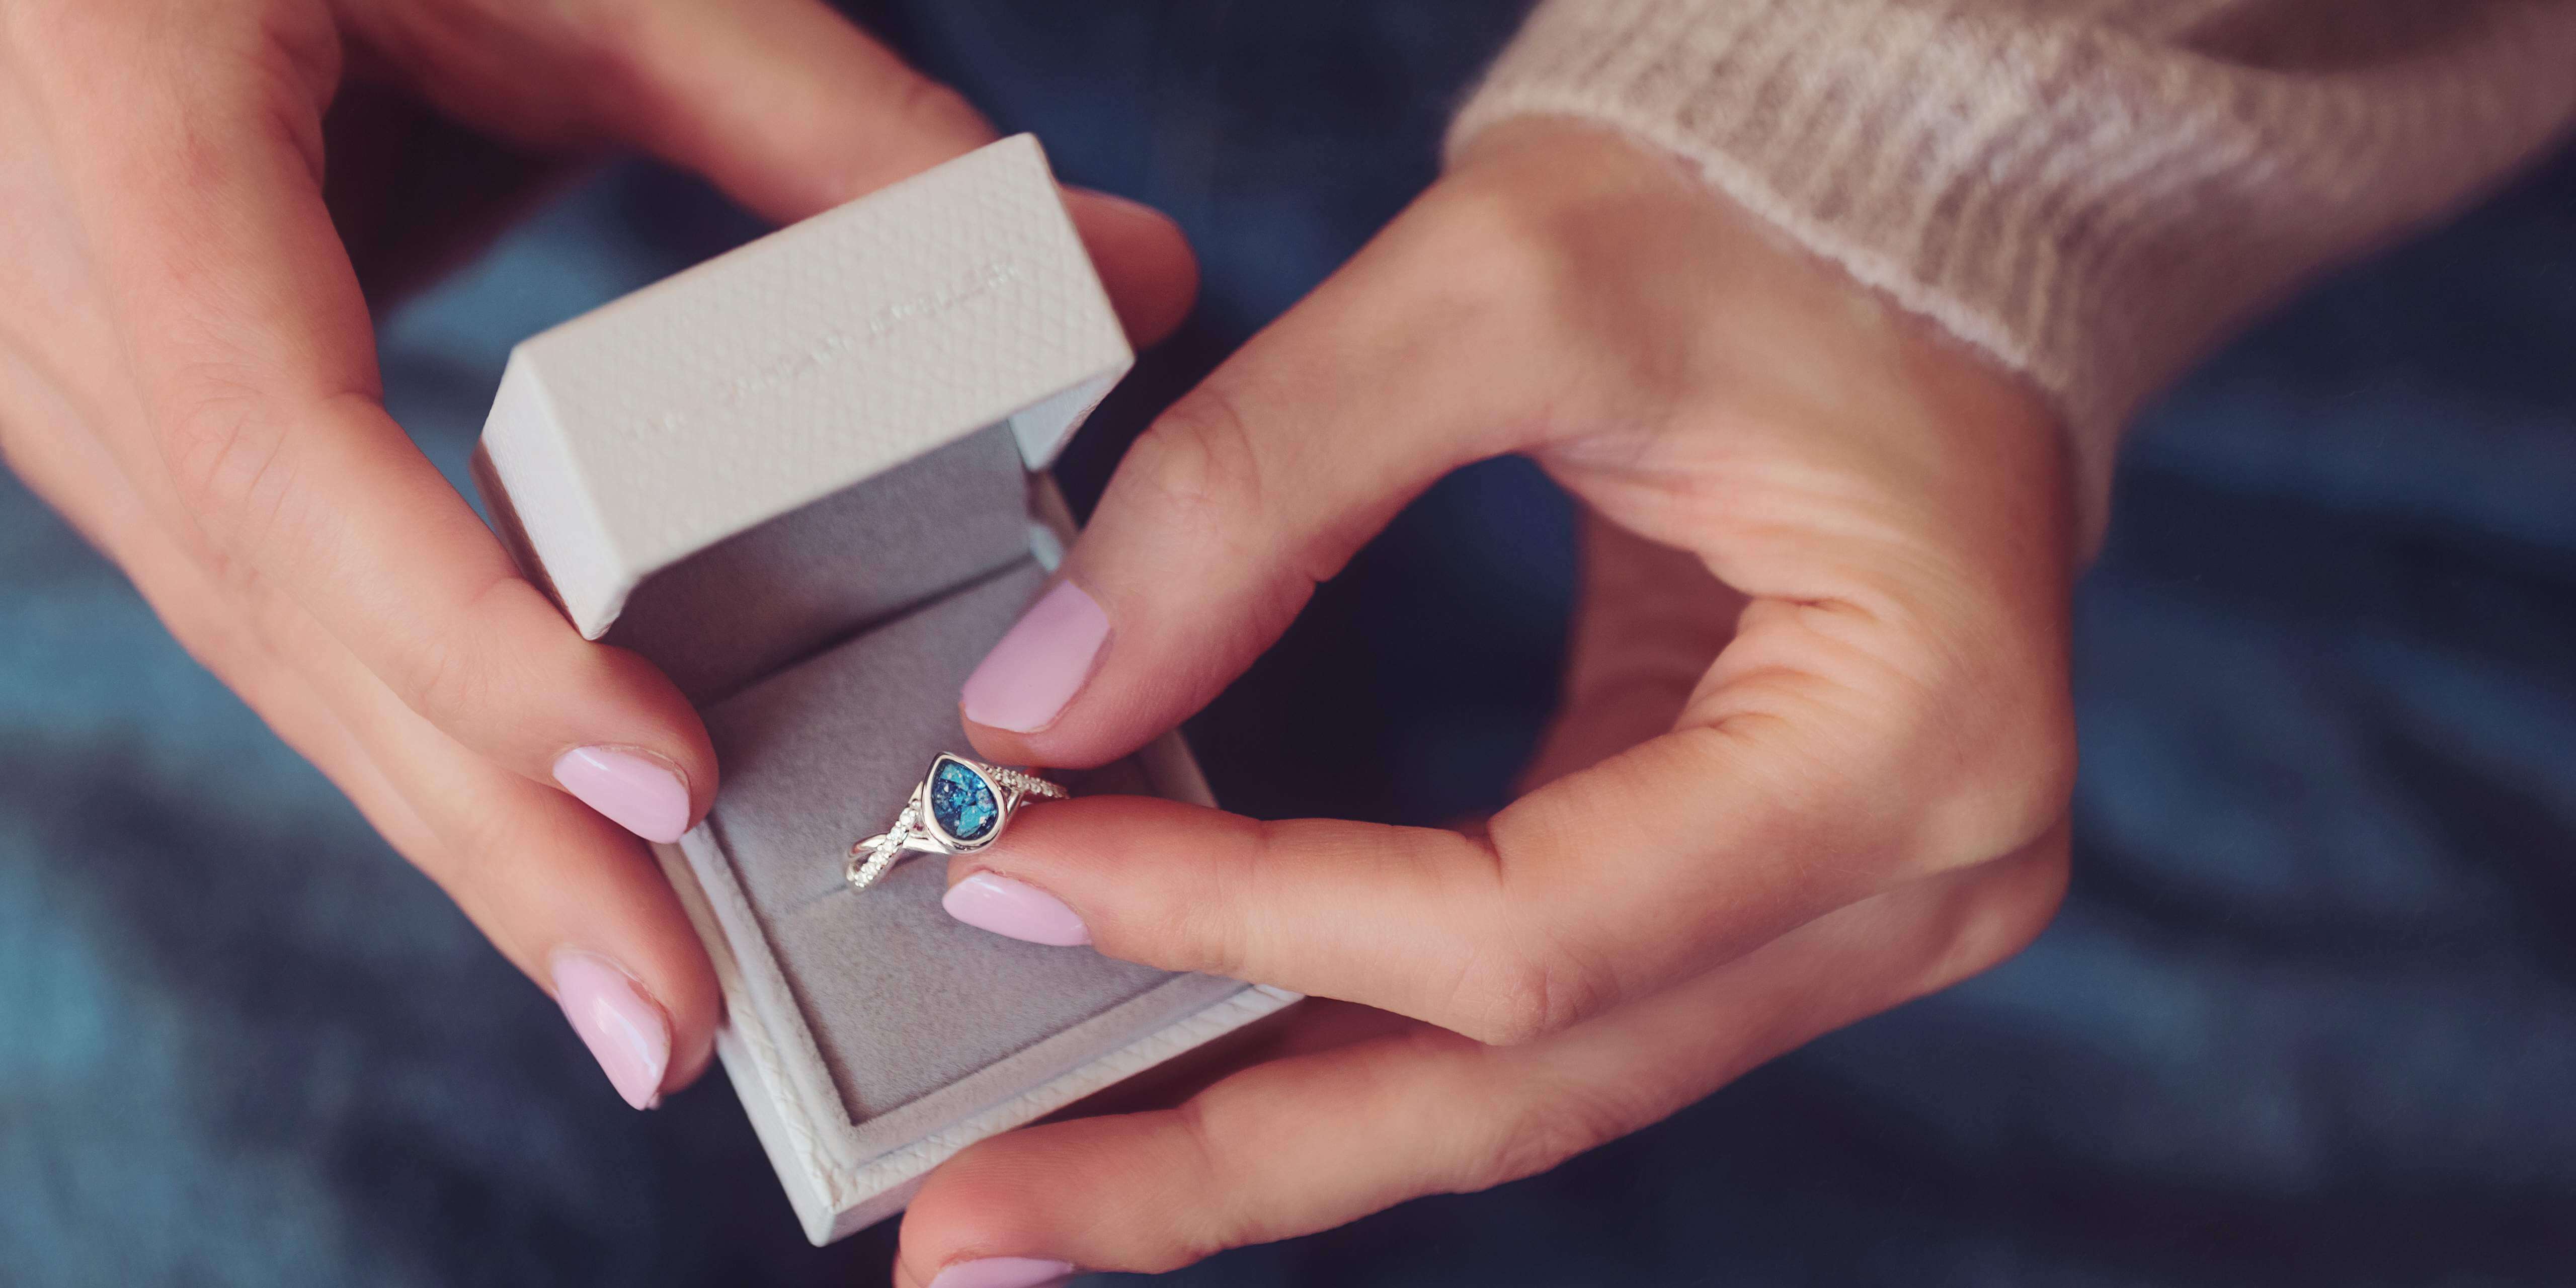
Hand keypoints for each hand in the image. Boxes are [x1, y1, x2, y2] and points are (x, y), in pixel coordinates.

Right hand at [0, 0, 1193, 1109]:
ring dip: (455, 805)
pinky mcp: (129, 402)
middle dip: (484, 825)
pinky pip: (275, 589)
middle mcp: (52, 294)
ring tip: (633, 979)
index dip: (466, 636)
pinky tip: (543, 810)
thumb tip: (1115, 281)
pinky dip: (425, 706)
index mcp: (128, 144)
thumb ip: (827, 126)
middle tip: (674, 1021)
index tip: (651, 776)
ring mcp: (64, 368)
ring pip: (271, 635)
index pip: (279, 454)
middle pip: (277, 612)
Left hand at [897, 119, 2074, 1281]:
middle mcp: (1913, 879)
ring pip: (1517, 1085)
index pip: (1524, 931)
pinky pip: (1529, 1007)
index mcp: (1911, 740)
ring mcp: (1846, 909)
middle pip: (1518, 1086)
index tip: (1013, 876)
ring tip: (1040, 1186)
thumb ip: (1255, 489)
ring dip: (1269, 1134)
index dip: (1251, 923)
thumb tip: (1038, 712)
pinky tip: (1185, 1063)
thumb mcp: (1500, 284)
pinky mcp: (1753, 885)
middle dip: (1226, 1157)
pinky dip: (1349, 1032)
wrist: (1892, 210)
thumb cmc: (1752, 215)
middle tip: (973, 1223)